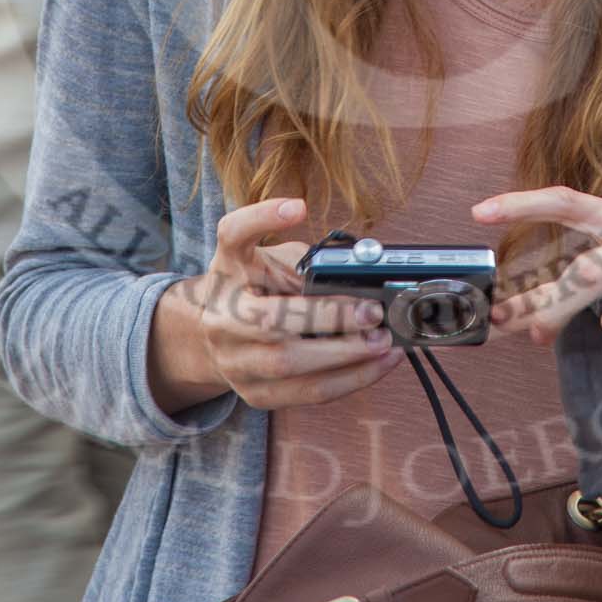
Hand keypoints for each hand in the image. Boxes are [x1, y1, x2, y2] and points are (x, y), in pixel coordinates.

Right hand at [150, 199, 402, 414]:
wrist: (216, 336)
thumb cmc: (255, 289)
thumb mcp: (271, 260)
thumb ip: (307, 262)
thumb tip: (363, 276)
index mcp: (226, 270)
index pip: (233, 235)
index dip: (263, 219)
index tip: (298, 207)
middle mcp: (222, 316)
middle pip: (270, 319)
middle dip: (330, 318)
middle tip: (373, 312)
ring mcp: (234, 361)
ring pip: (289, 366)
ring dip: (347, 357)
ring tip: (385, 343)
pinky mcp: (256, 394)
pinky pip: (306, 394)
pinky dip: (350, 380)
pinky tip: (379, 364)